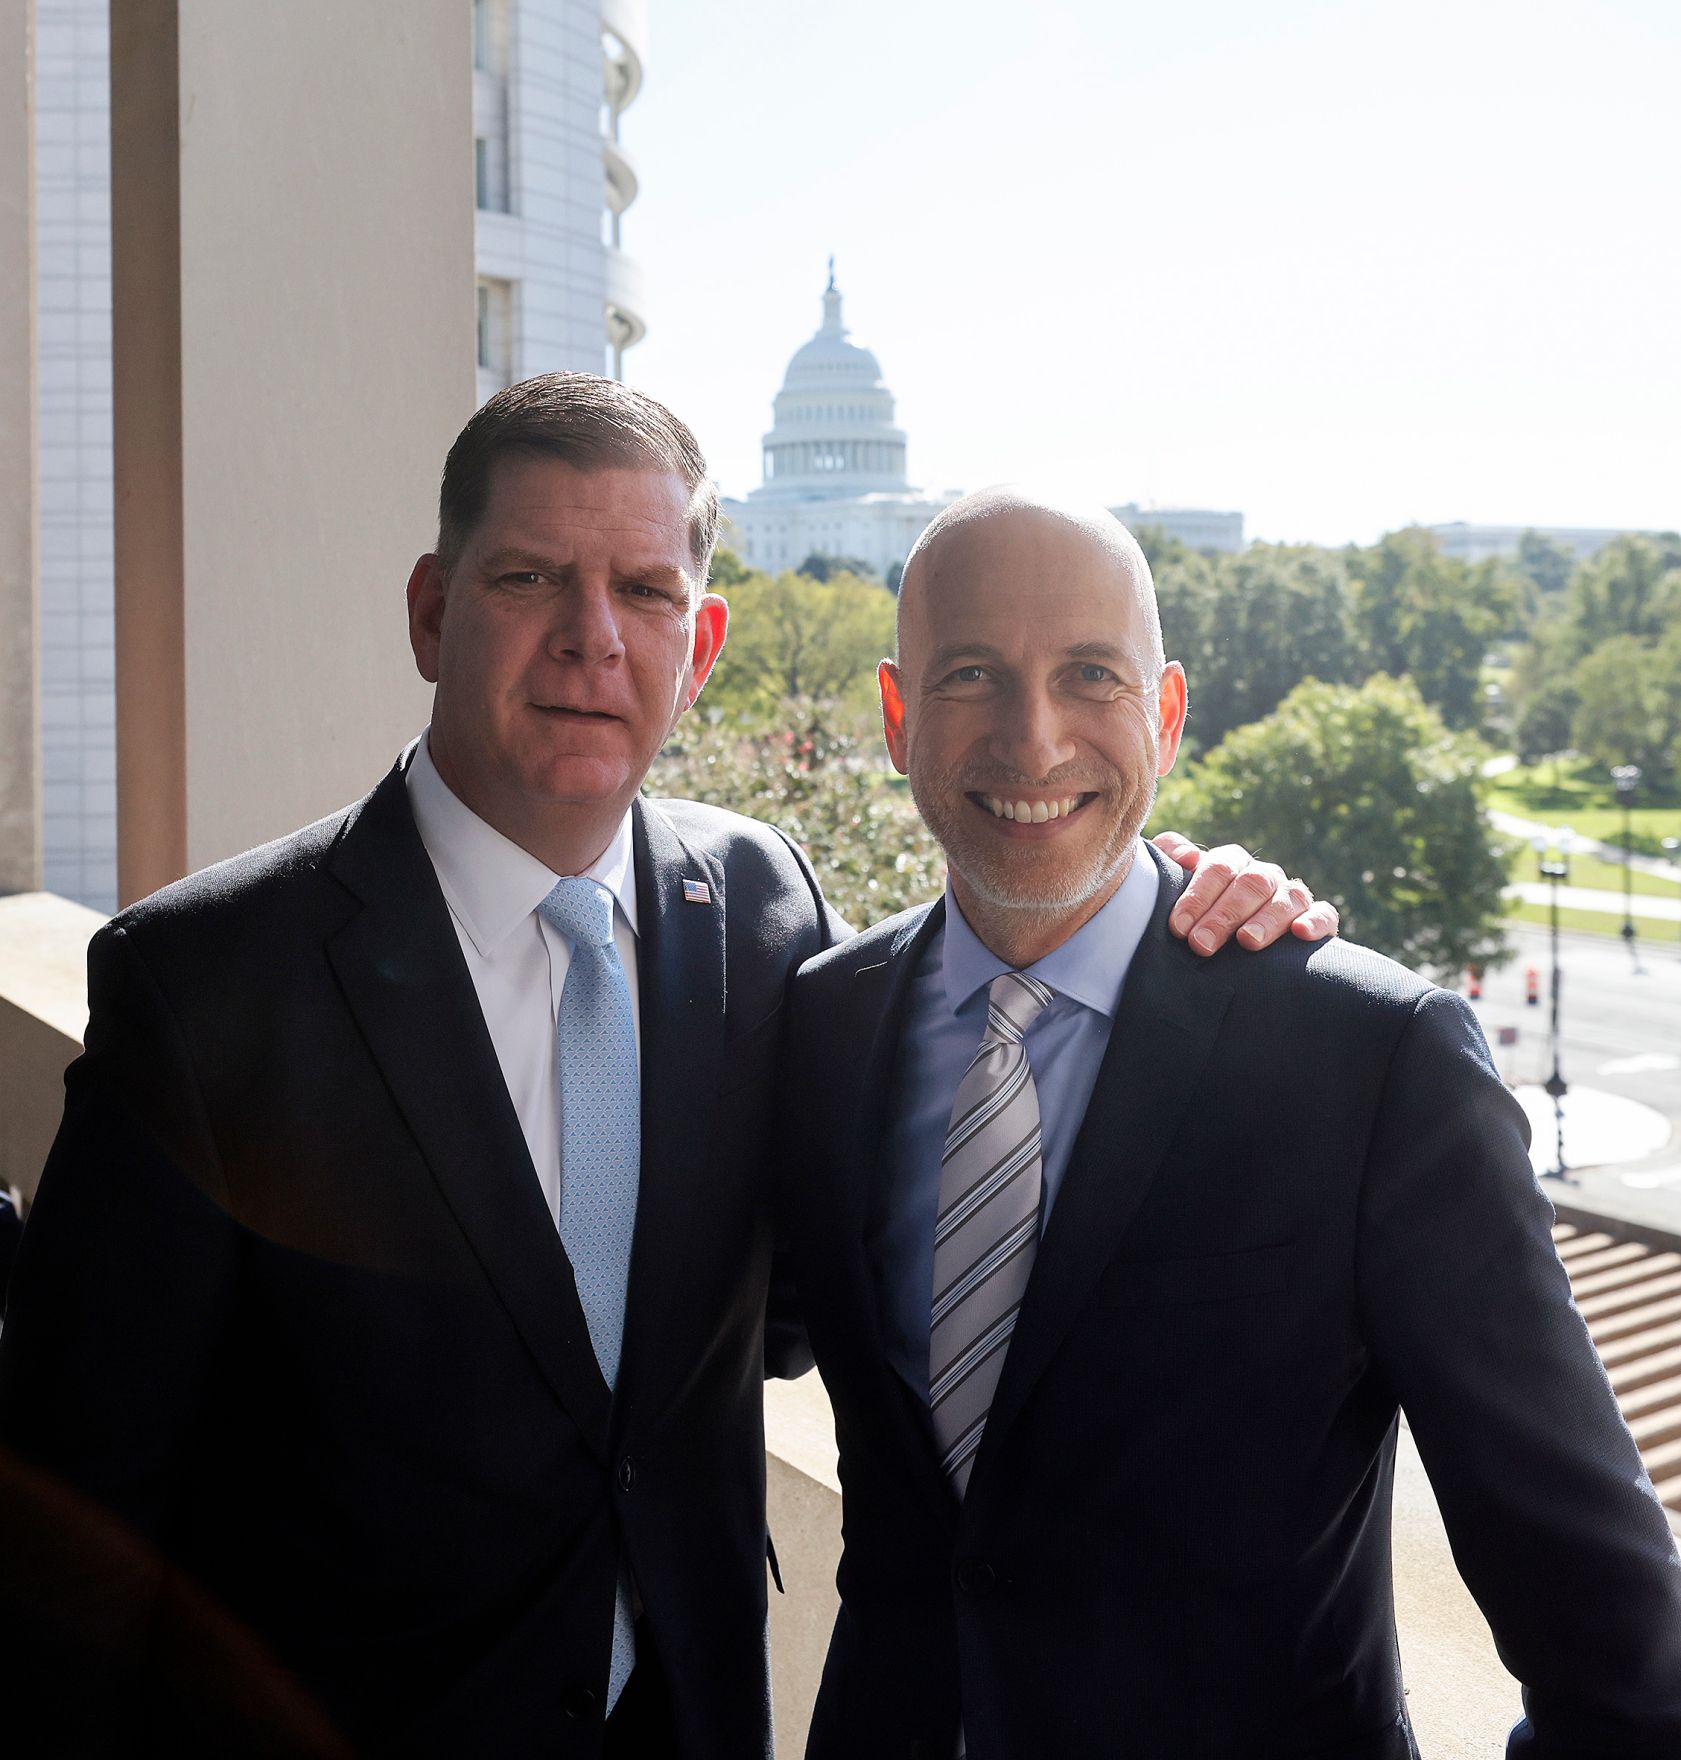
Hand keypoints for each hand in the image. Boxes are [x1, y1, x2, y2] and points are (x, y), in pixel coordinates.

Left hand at [1151, 832, 1338, 956]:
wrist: (1228, 948)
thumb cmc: (1198, 917)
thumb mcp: (1178, 889)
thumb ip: (1171, 863)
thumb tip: (1185, 856)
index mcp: (1231, 864)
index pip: (1218, 868)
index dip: (1197, 896)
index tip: (1178, 927)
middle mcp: (1263, 876)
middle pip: (1250, 884)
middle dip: (1224, 914)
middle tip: (1201, 944)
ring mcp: (1290, 896)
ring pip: (1286, 897)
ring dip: (1266, 919)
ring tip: (1247, 942)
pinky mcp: (1316, 918)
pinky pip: (1324, 913)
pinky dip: (1315, 921)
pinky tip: (1300, 933)